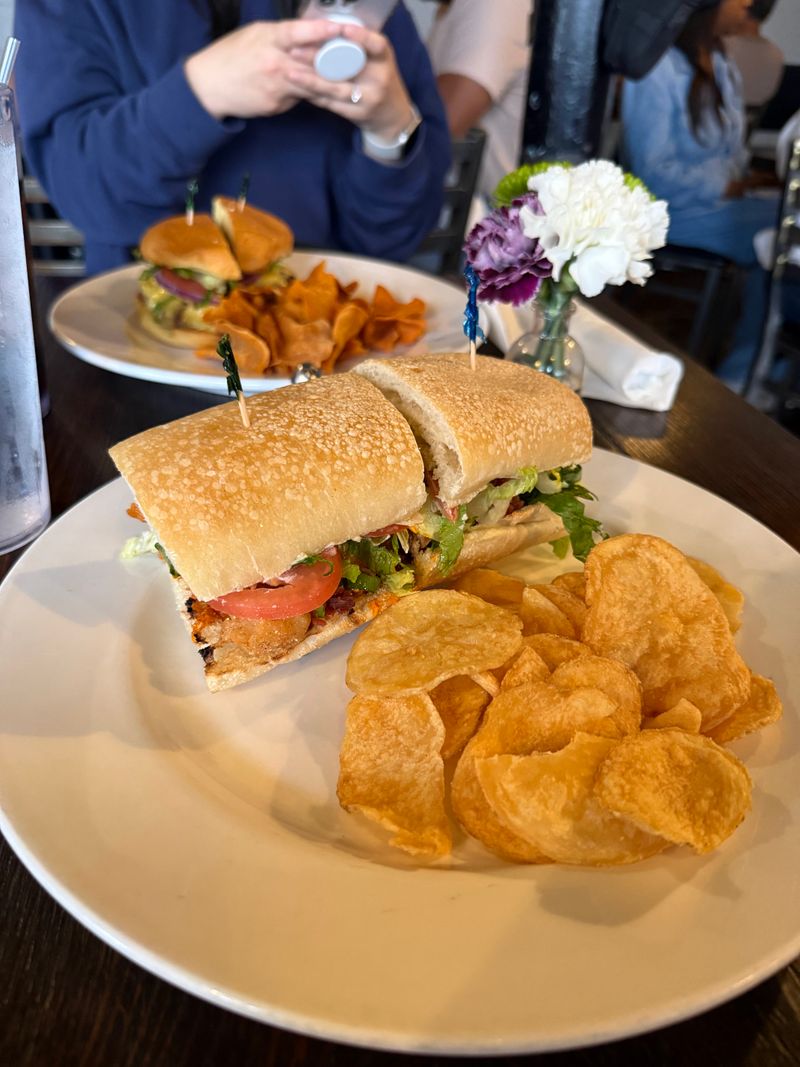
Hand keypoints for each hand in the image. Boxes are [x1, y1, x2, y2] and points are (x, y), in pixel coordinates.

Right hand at [184, 19, 341, 120]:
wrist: (209, 86)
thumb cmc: (232, 55)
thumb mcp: (255, 35)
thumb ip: (282, 36)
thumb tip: (307, 35)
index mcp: (269, 39)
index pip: (299, 32)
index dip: (321, 30)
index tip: (342, 28)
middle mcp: (275, 62)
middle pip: (312, 65)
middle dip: (338, 67)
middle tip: (361, 68)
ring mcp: (276, 86)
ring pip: (310, 87)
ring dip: (334, 90)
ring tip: (355, 92)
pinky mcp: (275, 104)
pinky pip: (297, 99)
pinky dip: (308, 96)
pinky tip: (321, 98)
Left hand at [285, 23, 415, 141]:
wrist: (391, 117)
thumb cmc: (379, 79)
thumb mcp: (378, 59)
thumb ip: (358, 46)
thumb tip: (324, 28)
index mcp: (384, 58)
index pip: (376, 44)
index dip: (360, 37)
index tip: (342, 29)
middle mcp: (378, 78)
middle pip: (348, 66)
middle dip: (319, 58)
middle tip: (295, 50)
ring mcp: (368, 99)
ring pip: (335, 88)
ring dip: (310, 81)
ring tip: (290, 73)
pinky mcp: (356, 114)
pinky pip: (331, 104)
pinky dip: (313, 95)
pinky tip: (297, 90)